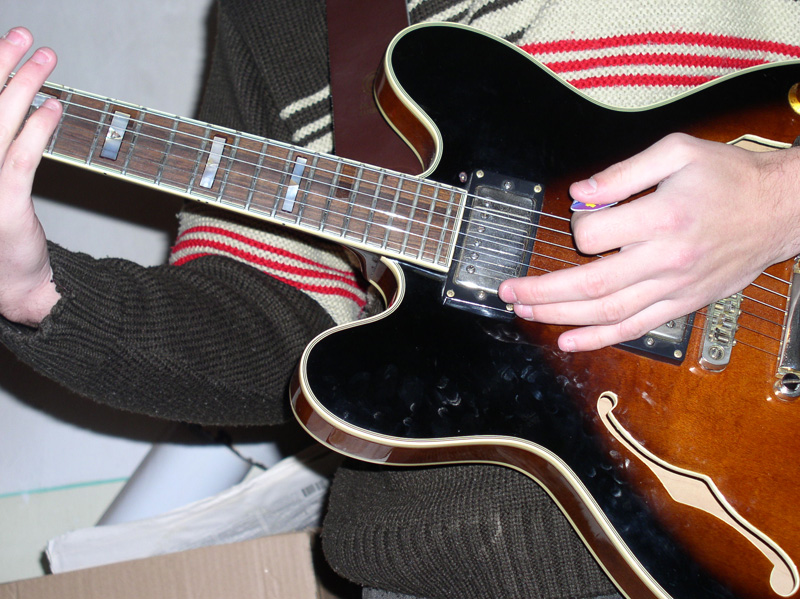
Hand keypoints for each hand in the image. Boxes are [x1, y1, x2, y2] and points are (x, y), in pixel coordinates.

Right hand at [0, 27, 61, 325]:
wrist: (9, 285)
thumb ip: (1, 145)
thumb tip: (16, 103)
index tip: (0, 48)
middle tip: (19, 35)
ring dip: (23, 84)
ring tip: (44, 57)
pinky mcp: (2, 203)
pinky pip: (22, 155)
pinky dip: (38, 127)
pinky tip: (53, 106)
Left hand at [498, 133, 799, 351]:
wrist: (780, 209)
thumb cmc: (730, 177)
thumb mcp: (677, 152)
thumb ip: (623, 171)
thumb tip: (580, 192)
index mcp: (662, 217)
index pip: (593, 234)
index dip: (575, 226)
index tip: (580, 214)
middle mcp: (666, 259)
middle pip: (590, 284)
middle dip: (542, 291)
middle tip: (509, 292)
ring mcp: (675, 287)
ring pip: (608, 312)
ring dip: (560, 316)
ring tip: (526, 313)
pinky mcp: (683, 304)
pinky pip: (635, 328)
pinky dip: (599, 337)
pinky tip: (569, 340)